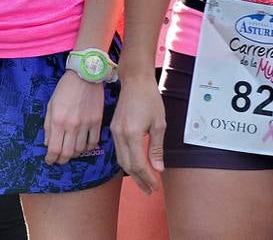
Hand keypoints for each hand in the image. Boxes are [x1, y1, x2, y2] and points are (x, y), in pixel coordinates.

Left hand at [42, 70, 105, 165]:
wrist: (85, 75)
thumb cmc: (65, 88)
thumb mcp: (51, 104)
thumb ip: (48, 125)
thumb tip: (47, 143)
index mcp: (58, 120)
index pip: (54, 148)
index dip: (51, 158)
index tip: (49, 161)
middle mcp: (72, 125)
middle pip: (67, 153)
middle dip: (62, 160)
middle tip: (59, 160)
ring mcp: (86, 125)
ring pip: (80, 150)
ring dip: (74, 154)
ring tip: (70, 152)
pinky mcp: (97, 122)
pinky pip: (94, 142)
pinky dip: (88, 148)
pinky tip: (83, 146)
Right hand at [111, 75, 165, 193]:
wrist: (134, 81)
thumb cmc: (150, 99)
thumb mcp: (159, 124)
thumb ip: (156, 148)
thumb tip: (158, 169)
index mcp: (132, 134)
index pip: (138, 164)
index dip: (147, 178)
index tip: (156, 187)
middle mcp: (120, 135)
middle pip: (127, 165)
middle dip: (139, 180)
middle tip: (149, 191)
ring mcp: (114, 132)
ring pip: (121, 160)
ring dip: (132, 173)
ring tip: (143, 183)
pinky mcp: (113, 128)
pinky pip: (118, 151)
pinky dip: (127, 162)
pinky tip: (135, 166)